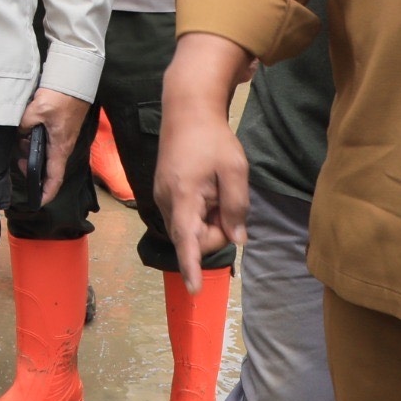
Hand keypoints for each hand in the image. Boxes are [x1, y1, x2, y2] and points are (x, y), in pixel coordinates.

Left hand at [20, 88, 89, 205]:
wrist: (74, 80)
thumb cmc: (60, 96)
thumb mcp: (36, 111)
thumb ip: (24, 125)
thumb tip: (20, 133)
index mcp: (60, 147)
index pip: (54, 177)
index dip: (47, 192)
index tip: (38, 201)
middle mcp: (63, 145)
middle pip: (49, 168)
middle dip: (33, 170)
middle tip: (19, 164)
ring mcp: (62, 137)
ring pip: (46, 153)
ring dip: (33, 153)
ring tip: (21, 142)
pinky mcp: (60, 128)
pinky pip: (47, 142)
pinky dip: (36, 141)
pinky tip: (26, 132)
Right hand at [156, 32, 256, 291]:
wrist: (186, 110)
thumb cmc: (213, 139)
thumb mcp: (234, 171)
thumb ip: (236, 207)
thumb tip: (237, 238)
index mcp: (183, 196)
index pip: (187, 240)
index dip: (191, 265)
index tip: (192, 290)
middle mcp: (166, 201)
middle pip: (195, 237)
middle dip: (217, 230)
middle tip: (230, 202)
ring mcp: (163, 197)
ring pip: (191, 227)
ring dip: (210, 219)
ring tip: (217, 188)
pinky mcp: (165, 193)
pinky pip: (187, 216)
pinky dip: (202, 211)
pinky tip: (208, 188)